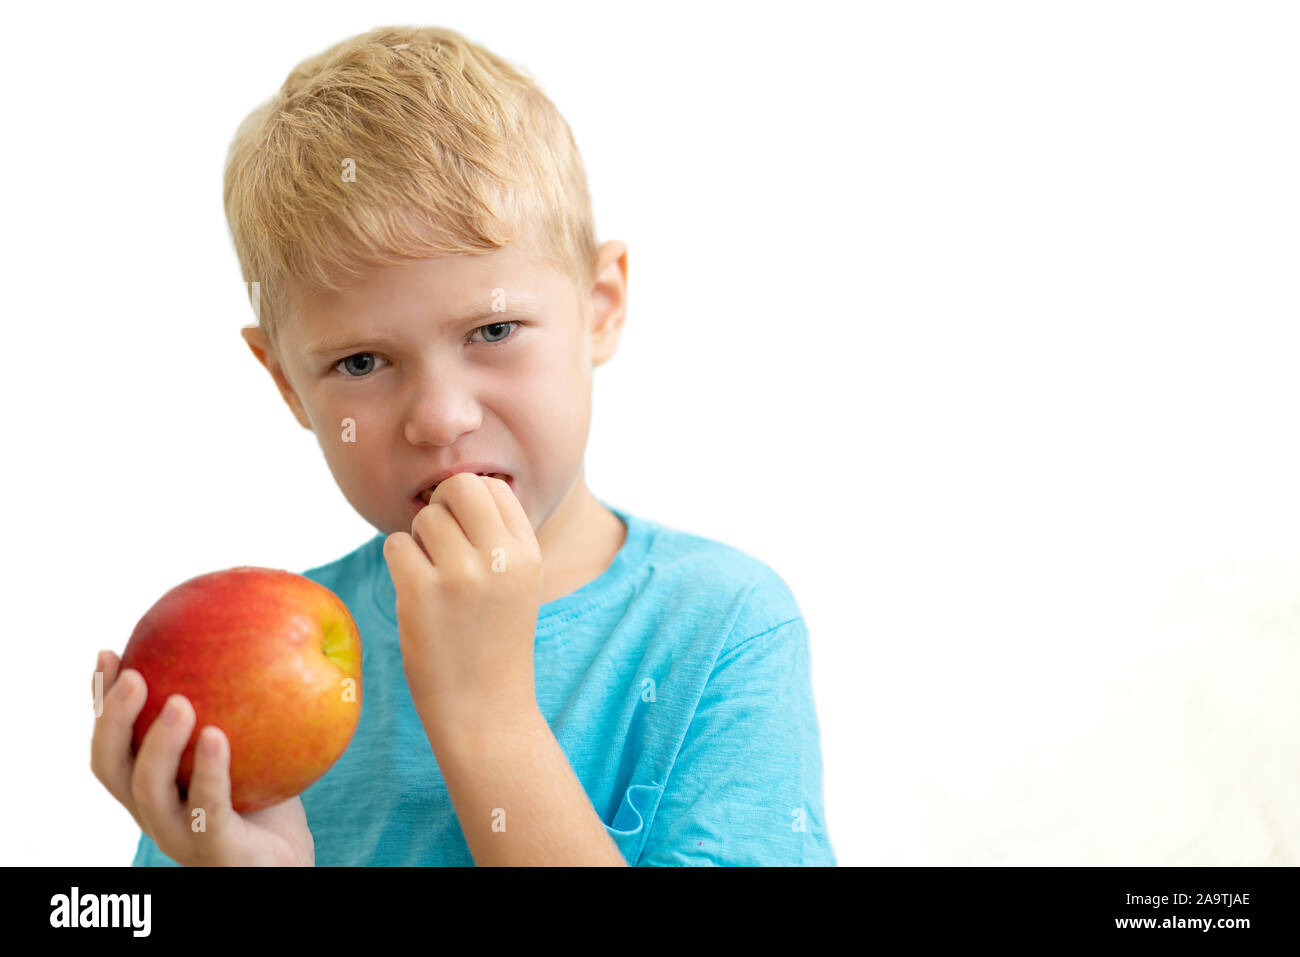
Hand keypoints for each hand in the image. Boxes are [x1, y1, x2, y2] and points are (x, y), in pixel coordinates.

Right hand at [91, 650, 314, 865]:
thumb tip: (257, 632)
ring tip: (178, 702)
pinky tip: (217, 736)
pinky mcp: (215, 850)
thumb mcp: (251, 742)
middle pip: (111, 767)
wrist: (289, 861)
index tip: (110, 652)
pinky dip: (208, 772)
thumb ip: (240, 700)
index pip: (113, 742)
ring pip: (149, 792)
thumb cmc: (268, 796)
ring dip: (158, 744)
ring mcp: (180, 835)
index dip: (102, 703)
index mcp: (151, 785)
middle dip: (114, 720)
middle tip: (134, 674)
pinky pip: (206, 811)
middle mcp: (154, 811)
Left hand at [383, 472, 542, 732]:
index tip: (464, 535)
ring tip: (431, 575)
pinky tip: (414, 589)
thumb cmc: (494, 644)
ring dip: (418, 539)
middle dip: (442, 505)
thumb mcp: (519, 585)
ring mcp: (462, 575)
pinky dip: (399, 561)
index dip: (470, 504)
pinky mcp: (422, 593)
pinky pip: (396, 544)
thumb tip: (455, 489)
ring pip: (425, 517)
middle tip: (438, 540)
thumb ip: (499, 538)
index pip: (495, 489)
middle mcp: (501, 558)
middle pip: (460, 486)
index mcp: (529, 553)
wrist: (485, 711)